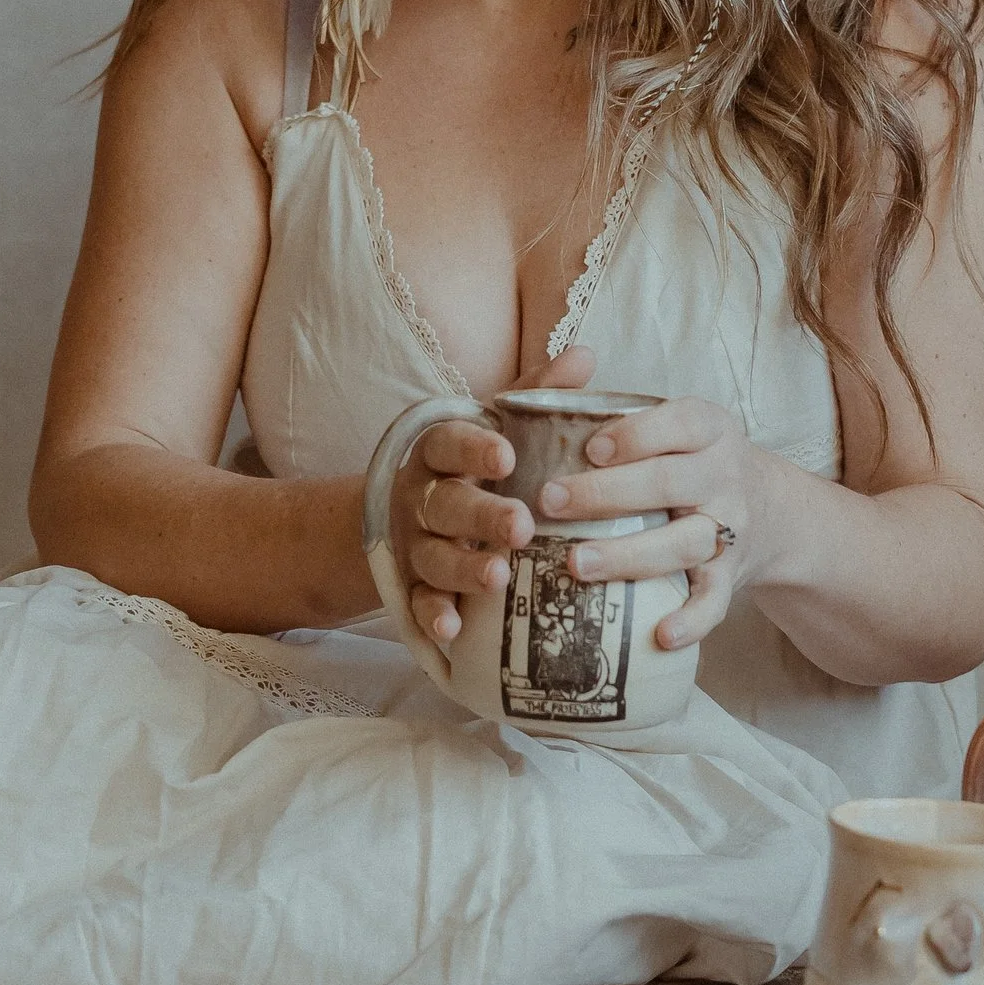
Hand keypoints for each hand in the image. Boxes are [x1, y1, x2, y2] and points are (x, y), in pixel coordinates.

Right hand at [388, 343, 596, 650]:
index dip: (475, 450)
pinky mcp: (411, 585)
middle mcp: (422, 496)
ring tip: (498, 576)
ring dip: (463, 568)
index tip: (506, 456)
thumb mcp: (494, 426)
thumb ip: (533, 396)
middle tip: (521, 526)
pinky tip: (452, 629)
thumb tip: (585, 355)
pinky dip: (432, 615)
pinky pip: (418, 603)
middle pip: (447, 504)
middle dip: (481, 516)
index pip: (450, 443)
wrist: (398, 514)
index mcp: (440, 452)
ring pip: (434, 556)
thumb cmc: (469, 466)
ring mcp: (414, 543)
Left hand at [536, 391, 762, 651]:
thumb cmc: (687, 461)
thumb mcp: (671, 424)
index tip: (590, 447)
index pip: (680, 423)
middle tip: (551, 500)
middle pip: (671, 483)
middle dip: (608, 493)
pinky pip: (714, 602)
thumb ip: (612, 404)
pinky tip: (659, 635)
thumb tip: (558, 371)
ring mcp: (730, 529)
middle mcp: (724, 475)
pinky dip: (692, 620)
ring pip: (685, 544)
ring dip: (630, 556)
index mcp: (708, 429)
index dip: (636, 434)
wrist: (769, 511)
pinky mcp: (730, 577)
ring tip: (575, 565)